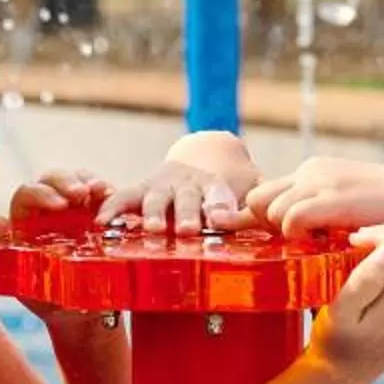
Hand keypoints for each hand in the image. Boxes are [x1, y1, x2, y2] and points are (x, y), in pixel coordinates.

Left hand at [0, 170, 122, 341]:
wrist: (84, 318)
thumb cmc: (49, 302)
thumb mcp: (26, 283)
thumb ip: (6, 252)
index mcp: (26, 222)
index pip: (27, 195)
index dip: (42, 194)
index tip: (60, 204)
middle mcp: (49, 210)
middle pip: (52, 179)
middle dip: (67, 181)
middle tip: (82, 194)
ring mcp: (76, 209)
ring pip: (78, 179)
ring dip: (88, 181)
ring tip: (101, 191)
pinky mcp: (99, 213)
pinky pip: (101, 193)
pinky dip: (107, 191)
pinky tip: (111, 194)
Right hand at [96, 157, 253, 234]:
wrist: (205, 153)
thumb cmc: (232, 182)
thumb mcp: (251, 187)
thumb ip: (261, 203)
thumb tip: (282, 217)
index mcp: (216, 185)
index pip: (219, 194)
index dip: (220, 205)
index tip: (220, 217)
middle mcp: (188, 184)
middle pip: (186, 199)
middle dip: (185, 214)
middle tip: (186, 230)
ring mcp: (162, 185)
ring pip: (155, 199)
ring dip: (152, 214)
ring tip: (151, 229)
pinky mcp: (141, 189)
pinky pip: (124, 198)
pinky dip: (112, 208)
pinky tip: (101, 222)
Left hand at [246, 157, 383, 235]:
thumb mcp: (346, 207)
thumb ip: (321, 215)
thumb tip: (295, 239)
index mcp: (313, 172)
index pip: (263, 192)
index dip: (262, 221)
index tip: (275, 242)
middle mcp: (310, 171)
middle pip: (255, 199)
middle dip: (264, 226)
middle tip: (290, 247)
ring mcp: (319, 181)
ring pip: (266, 208)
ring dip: (280, 233)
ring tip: (307, 247)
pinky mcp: (331, 198)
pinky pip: (290, 218)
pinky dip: (296, 236)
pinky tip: (317, 246)